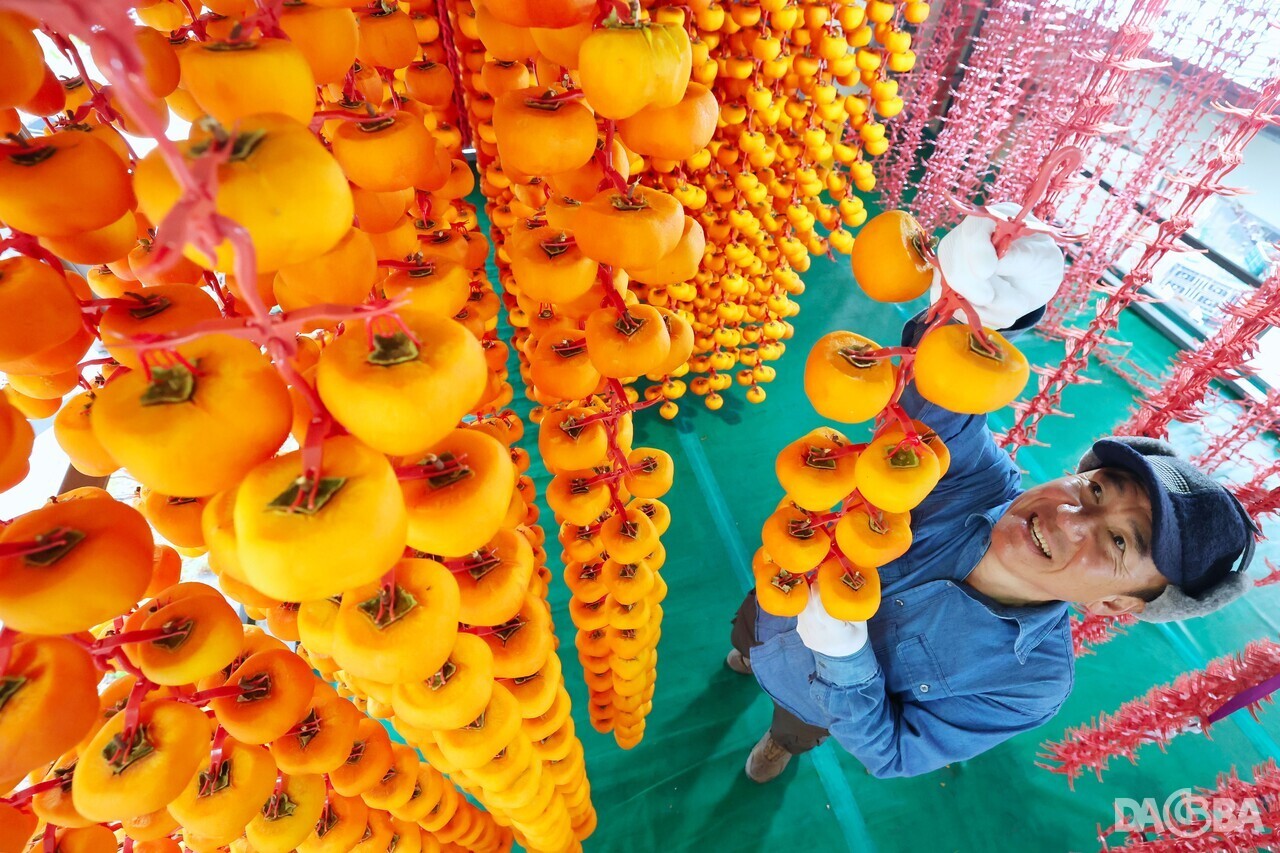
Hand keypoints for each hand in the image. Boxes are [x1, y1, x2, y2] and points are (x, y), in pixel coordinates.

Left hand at [795, 582, 867, 657]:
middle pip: (810, 611)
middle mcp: (820, 637)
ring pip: (803, 613)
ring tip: (811, 585)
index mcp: (837, 635)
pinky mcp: (802, 635)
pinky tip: (811, 600)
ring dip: (806, 598)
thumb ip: (852, 606)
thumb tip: (845, 583)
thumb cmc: (855, 634)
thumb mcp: (860, 622)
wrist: (845, 656)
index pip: (823, 614)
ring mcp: (809, 637)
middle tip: (814, 578)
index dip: (819, 597)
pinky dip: (805, 606)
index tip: (819, 581)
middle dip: (810, 593)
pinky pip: (801, 616)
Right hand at [929, 202, 1065, 329]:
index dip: (976, 250)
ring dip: (981, 305)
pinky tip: (1001, 312)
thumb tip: (997, 264)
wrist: (1034, 285)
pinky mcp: (951, 290)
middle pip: (951, 259)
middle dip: (970, 284)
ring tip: (1013, 305)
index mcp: (992, 221)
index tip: (986, 272)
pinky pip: (954, 307)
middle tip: (990, 298)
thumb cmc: (1042, 264)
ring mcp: (954, 265)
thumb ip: (1023, 257)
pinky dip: (979, 315)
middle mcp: (966, 240)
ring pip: (948, 285)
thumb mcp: (1044, 258)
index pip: (973, 229)